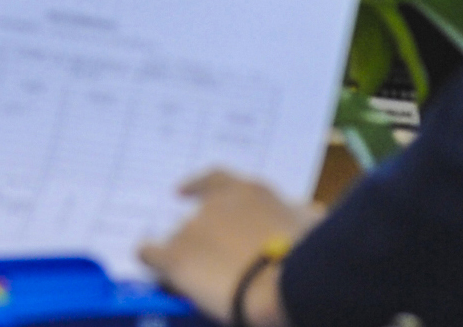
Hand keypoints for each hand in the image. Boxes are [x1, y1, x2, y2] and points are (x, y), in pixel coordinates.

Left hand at [138, 170, 318, 326]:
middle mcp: (215, 204)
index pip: (216, 181)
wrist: (286, 282)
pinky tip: (153, 268)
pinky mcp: (177, 256)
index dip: (197, 186)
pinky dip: (150, 260)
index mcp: (249, 192)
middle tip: (214, 259)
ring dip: (188, 256)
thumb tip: (310, 211)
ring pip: (180, 240)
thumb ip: (305, 214)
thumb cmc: (309, 254)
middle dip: (205, 240)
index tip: (181, 191)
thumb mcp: (313, 225)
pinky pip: (150, 254)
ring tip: (201, 279)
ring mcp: (193, 228)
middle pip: (199, 219)